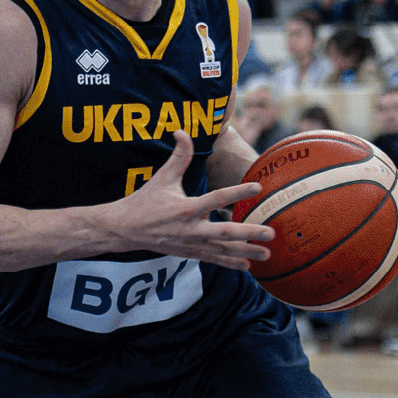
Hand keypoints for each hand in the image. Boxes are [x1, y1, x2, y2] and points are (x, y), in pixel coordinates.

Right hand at [101, 132, 275, 270]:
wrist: (126, 230)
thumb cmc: (145, 201)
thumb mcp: (162, 178)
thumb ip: (178, 156)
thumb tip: (182, 131)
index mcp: (186, 208)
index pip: (216, 199)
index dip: (237, 192)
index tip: (258, 187)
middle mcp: (191, 229)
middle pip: (225, 233)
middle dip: (249, 233)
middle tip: (271, 232)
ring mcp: (191, 244)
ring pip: (223, 250)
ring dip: (247, 252)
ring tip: (268, 255)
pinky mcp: (190, 253)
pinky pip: (214, 259)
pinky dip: (231, 263)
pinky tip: (249, 265)